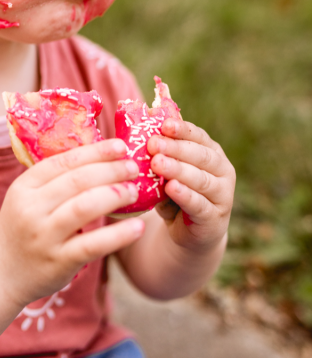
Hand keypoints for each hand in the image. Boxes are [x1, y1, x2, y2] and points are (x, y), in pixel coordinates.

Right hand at [0, 140, 144, 307]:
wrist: (1, 273)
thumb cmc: (23, 229)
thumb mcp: (27, 198)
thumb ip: (54, 180)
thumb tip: (99, 156)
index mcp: (24, 187)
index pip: (63, 161)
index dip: (95, 152)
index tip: (120, 146)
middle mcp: (31, 209)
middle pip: (77, 180)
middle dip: (110, 170)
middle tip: (133, 167)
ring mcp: (44, 236)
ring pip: (85, 207)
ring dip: (115, 195)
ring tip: (134, 191)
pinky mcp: (59, 262)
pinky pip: (93, 244)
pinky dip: (118, 235)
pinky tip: (138, 227)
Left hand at [147, 119, 234, 253]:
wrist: (188, 233)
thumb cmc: (175, 195)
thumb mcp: (168, 173)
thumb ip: (160, 156)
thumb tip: (135, 135)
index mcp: (212, 153)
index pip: (199, 136)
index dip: (182, 130)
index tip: (164, 124)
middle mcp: (222, 171)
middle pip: (200, 156)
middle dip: (176, 148)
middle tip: (153, 144)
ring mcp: (222, 195)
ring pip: (200, 179)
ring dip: (178, 170)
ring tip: (157, 163)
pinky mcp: (214, 218)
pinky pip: (199, 204)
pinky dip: (185, 195)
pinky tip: (171, 188)